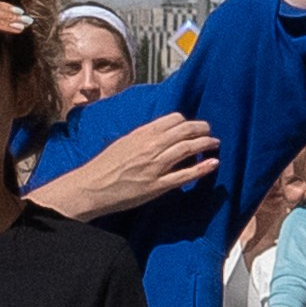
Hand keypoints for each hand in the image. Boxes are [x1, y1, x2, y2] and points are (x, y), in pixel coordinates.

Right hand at [40, 113, 221, 218]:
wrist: (90, 187)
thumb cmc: (103, 167)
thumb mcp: (122, 143)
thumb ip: (142, 137)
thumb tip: (159, 134)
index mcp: (141, 134)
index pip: (173, 119)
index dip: (188, 121)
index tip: (193, 126)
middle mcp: (150, 147)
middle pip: (185, 131)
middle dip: (202, 129)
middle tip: (210, 132)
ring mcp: (155, 166)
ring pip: (188, 149)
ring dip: (206, 144)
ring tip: (215, 144)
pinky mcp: (157, 186)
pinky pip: (185, 175)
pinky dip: (202, 168)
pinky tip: (213, 164)